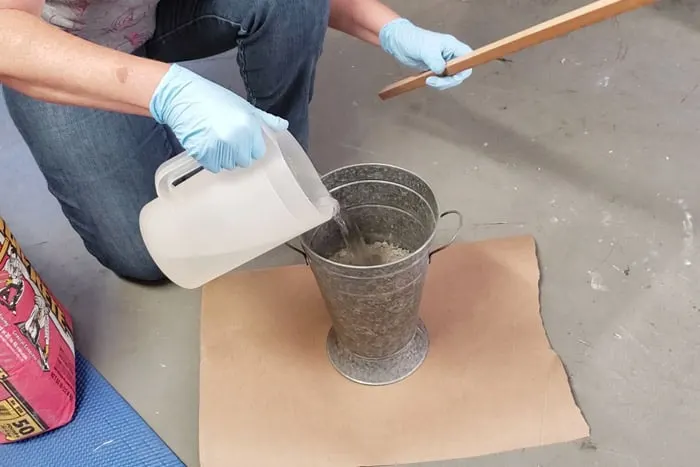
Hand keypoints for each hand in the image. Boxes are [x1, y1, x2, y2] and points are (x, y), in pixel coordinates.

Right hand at [149, 64, 287, 172]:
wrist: (182, 96)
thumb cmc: (213, 99)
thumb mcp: (244, 106)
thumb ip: (265, 119)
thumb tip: (283, 126)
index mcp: (249, 126)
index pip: (258, 152)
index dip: (249, 146)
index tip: (240, 138)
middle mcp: (237, 138)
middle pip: (244, 161)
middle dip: (236, 153)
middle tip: (225, 137)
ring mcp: (220, 147)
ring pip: (228, 165)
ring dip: (222, 157)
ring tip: (214, 138)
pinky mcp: (203, 153)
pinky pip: (213, 166)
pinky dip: (209, 159)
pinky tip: (205, 143)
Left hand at [379, 18, 472, 90]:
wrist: (399, 42)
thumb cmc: (414, 40)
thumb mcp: (426, 50)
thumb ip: (436, 62)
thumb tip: (441, 72)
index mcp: (453, 46)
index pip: (468, 59)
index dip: (464, 70)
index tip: (453, 77)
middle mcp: (450, 55)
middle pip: (459, 73)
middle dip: (448, 81)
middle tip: (432, 81)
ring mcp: (443, 63)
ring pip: (450, 79)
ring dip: (440, 84)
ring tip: (427, 80)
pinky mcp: (434, 69)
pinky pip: (440, 80)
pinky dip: (435, 84)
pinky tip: (426, 80)